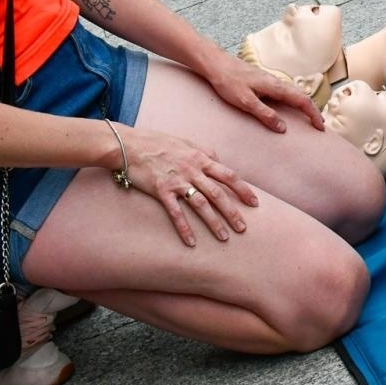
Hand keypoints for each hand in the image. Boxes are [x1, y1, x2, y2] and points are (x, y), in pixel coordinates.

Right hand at [123, 127, 257, 245]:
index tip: (254, 203)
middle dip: (233, 212)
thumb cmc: (159, 142)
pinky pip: (176, 212)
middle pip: (218, 193)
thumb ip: (204, 152)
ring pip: (201, 204)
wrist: (130, 145)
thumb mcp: (186, 142)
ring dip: (214, 222)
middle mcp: (192, 170)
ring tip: (224, 237)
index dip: (243, 190)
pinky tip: (191, 242)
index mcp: (201, 158)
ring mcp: (177, 181)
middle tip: (243, 228)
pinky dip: (184, 228)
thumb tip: (218, 160)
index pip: (229, 175)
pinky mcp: (161, 190)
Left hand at [203, 50, 323, 132]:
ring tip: (308, 117)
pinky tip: (288, 106)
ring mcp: (270, 80)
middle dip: (312, 110)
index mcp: (275, 87)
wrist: (216, 64)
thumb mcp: (246, 102)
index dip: (313, 114)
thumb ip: (265, 114)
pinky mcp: (264, 82)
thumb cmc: (229, 82)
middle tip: (319, 125)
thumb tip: (283, 127)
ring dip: (303, 105)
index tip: (320, 127)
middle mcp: (276, 82)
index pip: (302, 100)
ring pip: (294, 93)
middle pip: (301, 96)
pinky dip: (293, 101)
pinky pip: (285, 92)